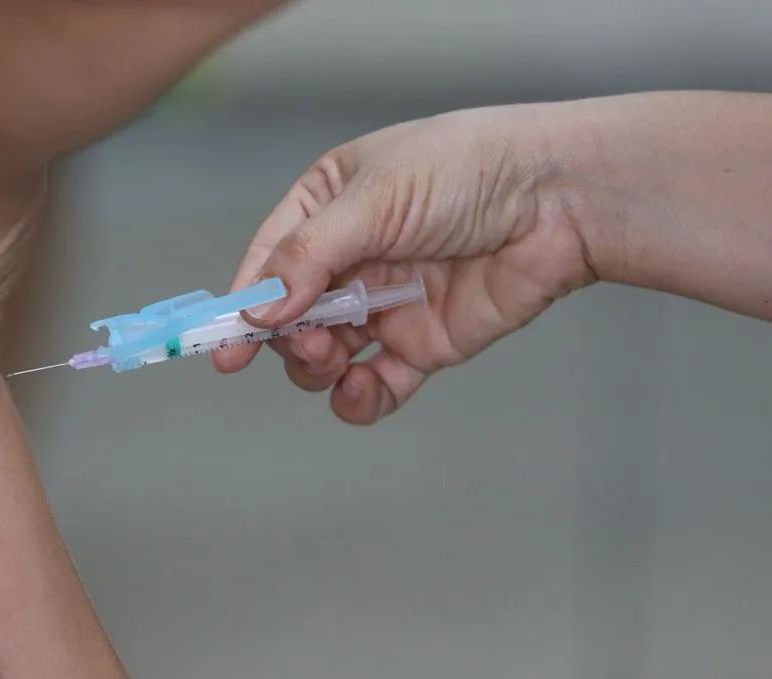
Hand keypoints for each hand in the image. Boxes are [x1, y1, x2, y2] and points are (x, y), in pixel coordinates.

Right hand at [214, 104, 594, 423]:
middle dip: (288, 337)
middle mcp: (350, 259)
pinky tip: (361, 390)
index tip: (225, 346)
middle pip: (290, 317)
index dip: (244, 303)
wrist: (560, 199)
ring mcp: (384, 305)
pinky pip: (379, 385)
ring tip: (336, 358)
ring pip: (325, 356)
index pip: (269, 261)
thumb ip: (311, 255)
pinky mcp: (423, 344)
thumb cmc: (465, 171)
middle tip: (309, 341)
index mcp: (327, 208)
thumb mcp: (375, 198)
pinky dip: (361, 399)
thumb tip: (260, 313)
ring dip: (317, 366)